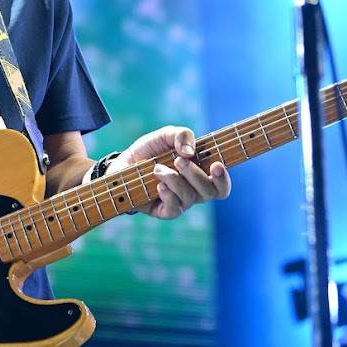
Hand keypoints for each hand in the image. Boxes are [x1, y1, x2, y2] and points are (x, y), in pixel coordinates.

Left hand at [111, 125, 230, 219]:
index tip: (216, 164)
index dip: (223, 178)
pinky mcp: (164, 211)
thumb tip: (190, 152)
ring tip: (157, 168)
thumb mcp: (165, 136)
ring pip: (190, 198)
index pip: (221, 184)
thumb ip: (181, 135)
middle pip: (209, 192)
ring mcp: (180, 202)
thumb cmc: (149, 151)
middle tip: (178, 161)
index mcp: (201, 173)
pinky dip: (168, 195)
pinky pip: (174, 209)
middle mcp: (194, 190)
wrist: (122, 164)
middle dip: (196, 175)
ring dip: (175, 180)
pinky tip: (158, 185)